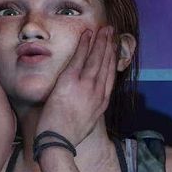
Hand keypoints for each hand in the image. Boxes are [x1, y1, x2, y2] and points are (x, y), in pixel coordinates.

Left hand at [36, 27, 115, 145]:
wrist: (58, 143)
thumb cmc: (67, 136)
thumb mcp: (86, 123)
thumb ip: (90, 109)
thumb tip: (89, 103)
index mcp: (102, 102)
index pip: (110, 76)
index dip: (112, 60)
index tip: (113, 49)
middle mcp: (98, 92)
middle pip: (107, 64)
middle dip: (110, 46)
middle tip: (112, 32)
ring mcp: (86, 87)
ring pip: (97, 58)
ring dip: (101, 41)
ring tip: (104, 29)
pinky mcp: (71, 82)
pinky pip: (80, 58)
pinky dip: (85, 45)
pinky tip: (88, 34)